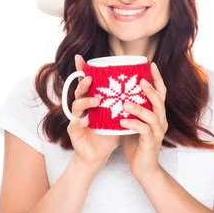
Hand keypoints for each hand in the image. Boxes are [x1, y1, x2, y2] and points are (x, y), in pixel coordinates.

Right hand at [67, 54, 119, 172]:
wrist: (98, 155)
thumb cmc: (107, 133)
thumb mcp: (116, 114)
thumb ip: (123, 101)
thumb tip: (139, 85)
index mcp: (91, 101)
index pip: (86, 84)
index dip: (81, 70)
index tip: (80, 57)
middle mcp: (82, 107)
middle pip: (79, 91)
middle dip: (84, 83)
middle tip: (91, 79)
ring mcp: (76, 118)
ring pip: (76, 106)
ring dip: (85, 101)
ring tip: (96, 100)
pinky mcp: (74, 132)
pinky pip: (74, 125)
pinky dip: (79, 122)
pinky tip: (85, 120)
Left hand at [120, 62, 168, 181]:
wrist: (144, 168)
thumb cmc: (137, 144)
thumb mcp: (135, 122)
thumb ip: (132, 109)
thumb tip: (119, 92)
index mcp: (158, 114)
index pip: (161, 92)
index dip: (157, 78)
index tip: (151, 64)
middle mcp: (161, 120)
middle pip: (159, 100)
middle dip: (150, 88)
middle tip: (140, 79)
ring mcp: (157, 131)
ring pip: (152, 115)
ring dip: (139, 107)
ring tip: (125, 103)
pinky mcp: (151, 142)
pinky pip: (143, 130)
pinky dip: (133, 124)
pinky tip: (122, 121)